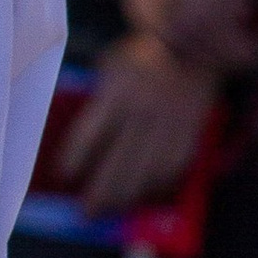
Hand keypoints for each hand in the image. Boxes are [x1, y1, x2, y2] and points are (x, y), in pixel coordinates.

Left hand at [63, 33, 217, 215]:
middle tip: (87, 212)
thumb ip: (96, 102)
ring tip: (113, 210)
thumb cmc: (141, 59)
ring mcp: (170, 124)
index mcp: (117, 93)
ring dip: (128, 196)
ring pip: (146, 172)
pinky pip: (173, 167)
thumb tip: (79, 145)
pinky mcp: (190, 132)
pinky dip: (158, 186)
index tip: (64, 177)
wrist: (193, 44)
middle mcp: (143, 111)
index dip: (75, 161)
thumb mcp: (111, 69)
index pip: (88, 136)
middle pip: (118, 163)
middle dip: (100, 193)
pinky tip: (144, 195)